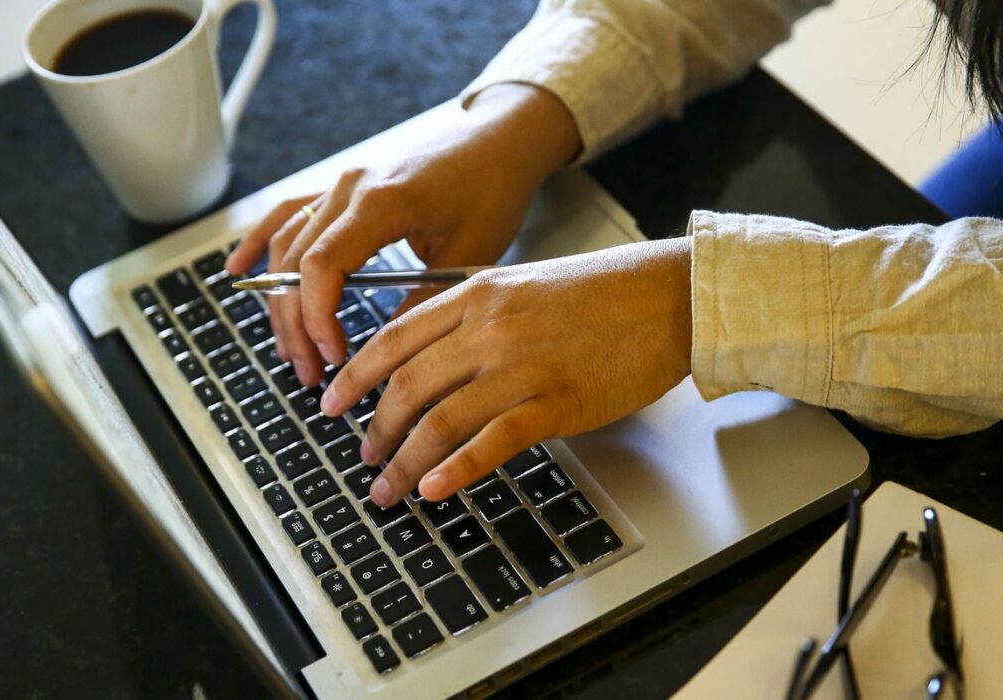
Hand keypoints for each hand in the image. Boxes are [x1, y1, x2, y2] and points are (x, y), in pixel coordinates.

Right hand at [224, 84, 580, 385]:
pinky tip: (237, 271)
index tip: (333, 356)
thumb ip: (423, 302)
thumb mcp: (469, 255)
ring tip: (291, 350)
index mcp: (381, 202)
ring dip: (282, 301)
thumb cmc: (492, 190)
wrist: (499, 142)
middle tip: (311, 372)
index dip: (317, 317)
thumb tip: (389, 354)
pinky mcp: (342, 186)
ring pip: (287, 245)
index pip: (323, 266)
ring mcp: (341, 184)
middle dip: (297, 324)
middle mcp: (350, 187)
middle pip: (297, 263)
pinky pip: (288, 213)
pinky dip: (260, 243)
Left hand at [320, 238, 693, 506]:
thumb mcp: (524, 284)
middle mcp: (490, 327)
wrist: (669, 296)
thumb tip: (432, 360)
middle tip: (363, 456)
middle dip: (376, 428)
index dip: (355, 375)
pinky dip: (457, 469)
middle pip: (409, 384)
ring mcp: (522, 366)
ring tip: (388, 488)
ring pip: (441, 419)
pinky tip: (435, 489)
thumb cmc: (604, 292)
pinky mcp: (557, 402)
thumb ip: (475, 315)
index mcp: (478, 293)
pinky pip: (493, 441)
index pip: (395, 338)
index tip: (333, 401)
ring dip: (405, 461)